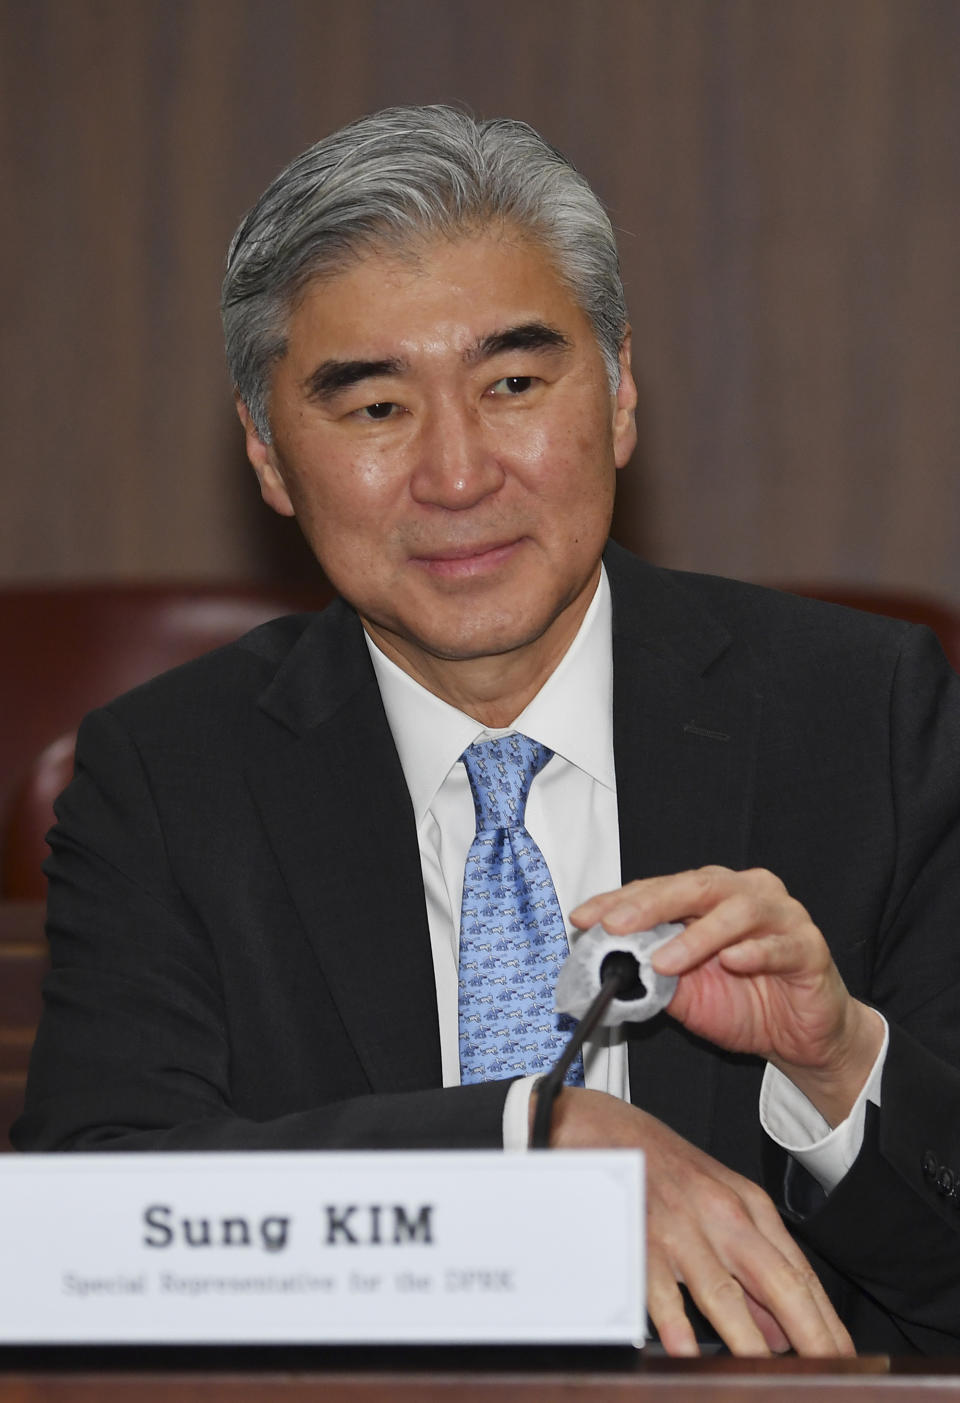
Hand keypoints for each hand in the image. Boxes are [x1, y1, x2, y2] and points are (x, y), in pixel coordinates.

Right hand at [542, 1088, 853, 1356]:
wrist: (600, 1125)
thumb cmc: (660, 1164)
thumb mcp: (717, 1203)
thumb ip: (751, 1264)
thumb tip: (781, 1331)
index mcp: (747, 1205)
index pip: (800, 1273)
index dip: (827, 1323)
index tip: (847, 1363)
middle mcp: (721, 1214)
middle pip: (778, 1281)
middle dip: (811, 1336)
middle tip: (832, 1374)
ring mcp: (680, 1227)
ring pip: (723, 1292)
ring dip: (750, 1343)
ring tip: (765, 1379)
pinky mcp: (638, 1236)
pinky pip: (660, 1288)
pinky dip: (674, 1324)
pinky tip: (686, 1352)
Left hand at [571, 866, 883, 1125]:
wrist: (801, 1036)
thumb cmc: (745, 1001)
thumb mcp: (685, 991)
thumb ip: (651, 971)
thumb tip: (607, 964)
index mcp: (710, 895)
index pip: (659, 888)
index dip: (619, 901)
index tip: (584, 918)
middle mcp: (746, 894)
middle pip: (696, 886)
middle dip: (651, 905)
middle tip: (618, 926)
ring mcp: (782, 916)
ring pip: (737, 910)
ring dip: (696, 936)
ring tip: (665, 962)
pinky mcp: (809, 948)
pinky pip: (780, 945)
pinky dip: (754, 952)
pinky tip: (732, 961)